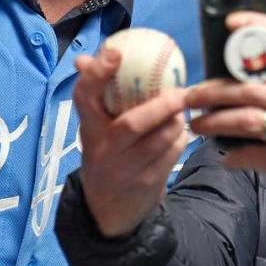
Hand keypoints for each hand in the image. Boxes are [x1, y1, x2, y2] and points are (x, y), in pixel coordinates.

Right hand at [73, 46, 188, 236]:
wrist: (106, 213)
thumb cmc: (105, 155)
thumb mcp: (95, 129)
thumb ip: (98, 94)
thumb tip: (94, 55)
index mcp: (88, 128)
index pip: (84, 97)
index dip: (97, 74)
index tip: (115, 52)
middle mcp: (102, 150)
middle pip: (132, 124)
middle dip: (161, 105)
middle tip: (180, 91)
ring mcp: (124, 170)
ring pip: (158, 140)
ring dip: (176, 122)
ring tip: (182, 111)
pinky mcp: (146, 184)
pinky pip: (171, 155)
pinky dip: (180, 139)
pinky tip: (180, 132)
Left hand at [185, 12, 265, 220]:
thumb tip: (245, 76)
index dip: (261, 25)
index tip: (231, 22)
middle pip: (251, 87)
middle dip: (212, 91)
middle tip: (189, 95)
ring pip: (246, 120)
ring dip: (213, 122)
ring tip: (197, 125)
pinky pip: (253, 154)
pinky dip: (232, 155)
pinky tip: (225, 155)